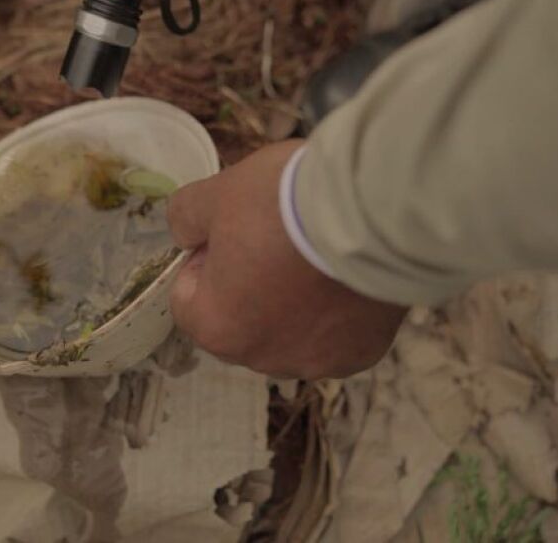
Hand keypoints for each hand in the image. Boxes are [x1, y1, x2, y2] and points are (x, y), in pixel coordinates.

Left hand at [167, 140, 406, 379]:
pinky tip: (344, 279)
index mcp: (218, 328)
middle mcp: (263, 358)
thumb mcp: (218, 194)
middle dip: (246, 287)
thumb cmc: (284, 204)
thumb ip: (186, 217)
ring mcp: (316, 361)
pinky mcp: (362, 355)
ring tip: (315, 258)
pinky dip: (336, 314)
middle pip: (239, 320)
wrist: (372, 209)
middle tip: (275, 241)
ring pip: (288, 333)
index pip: (188, 299)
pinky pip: (335, 338)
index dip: (204, 260)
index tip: (230, 232)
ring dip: (292, 305)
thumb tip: (185, 232)